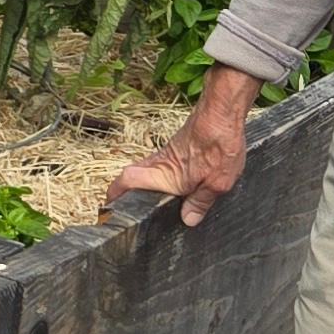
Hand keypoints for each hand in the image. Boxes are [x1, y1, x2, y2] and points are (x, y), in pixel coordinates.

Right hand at [109, 65, 258, 226]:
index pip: (128, 181)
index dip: (116, 192)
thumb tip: (188, 219)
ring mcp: (166, 153)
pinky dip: (159, 173)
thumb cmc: (220, 144)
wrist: (222, 113)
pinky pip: (160, 162)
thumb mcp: (217, 183)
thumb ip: (201, 202)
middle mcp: (160, 163)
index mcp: (165, 176)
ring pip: (145, 168)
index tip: (111, 206)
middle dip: (124, 189)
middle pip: (131, 175)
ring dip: (142, 181)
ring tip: (150, 199)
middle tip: (124, 204)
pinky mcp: (175, 146)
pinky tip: (178, 182)